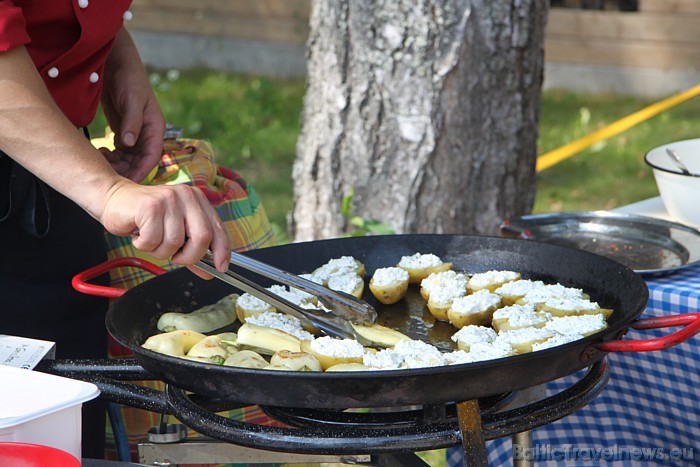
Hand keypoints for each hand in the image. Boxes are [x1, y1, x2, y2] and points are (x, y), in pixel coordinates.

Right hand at [100, 179, 231, 271]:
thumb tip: (210, 271)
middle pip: (202, 237)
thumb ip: (193, 249)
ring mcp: (169, 199)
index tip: (221, 268)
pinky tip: (139, 233)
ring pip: (174, 242)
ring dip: (160, 251)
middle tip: (175, 258)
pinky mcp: (150, 206)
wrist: (114, 199)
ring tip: (151, 239)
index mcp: (198, 200)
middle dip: (189, 256)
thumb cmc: (146, 218)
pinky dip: (144, 245)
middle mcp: (187, 196)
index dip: (222, 251)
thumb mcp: (175, 232)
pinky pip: (153, 240)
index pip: (217, 229)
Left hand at [101, 28, 164, 181]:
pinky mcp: (123, 131)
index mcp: (155, 127)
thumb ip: (132, 122)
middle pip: (141, 160)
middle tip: (108, 173)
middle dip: (127, 169)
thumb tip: (129, 144)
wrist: (115, 64)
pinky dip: (112, 156)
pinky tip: (101, 152)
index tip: (129, 181)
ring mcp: (135, 133)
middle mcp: (147, 133)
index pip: (152, 155)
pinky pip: (120, 151)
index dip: (142, 170)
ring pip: (130, 158)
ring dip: (118, 163)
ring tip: (102, 159)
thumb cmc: (128, 78)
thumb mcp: (132, 99)